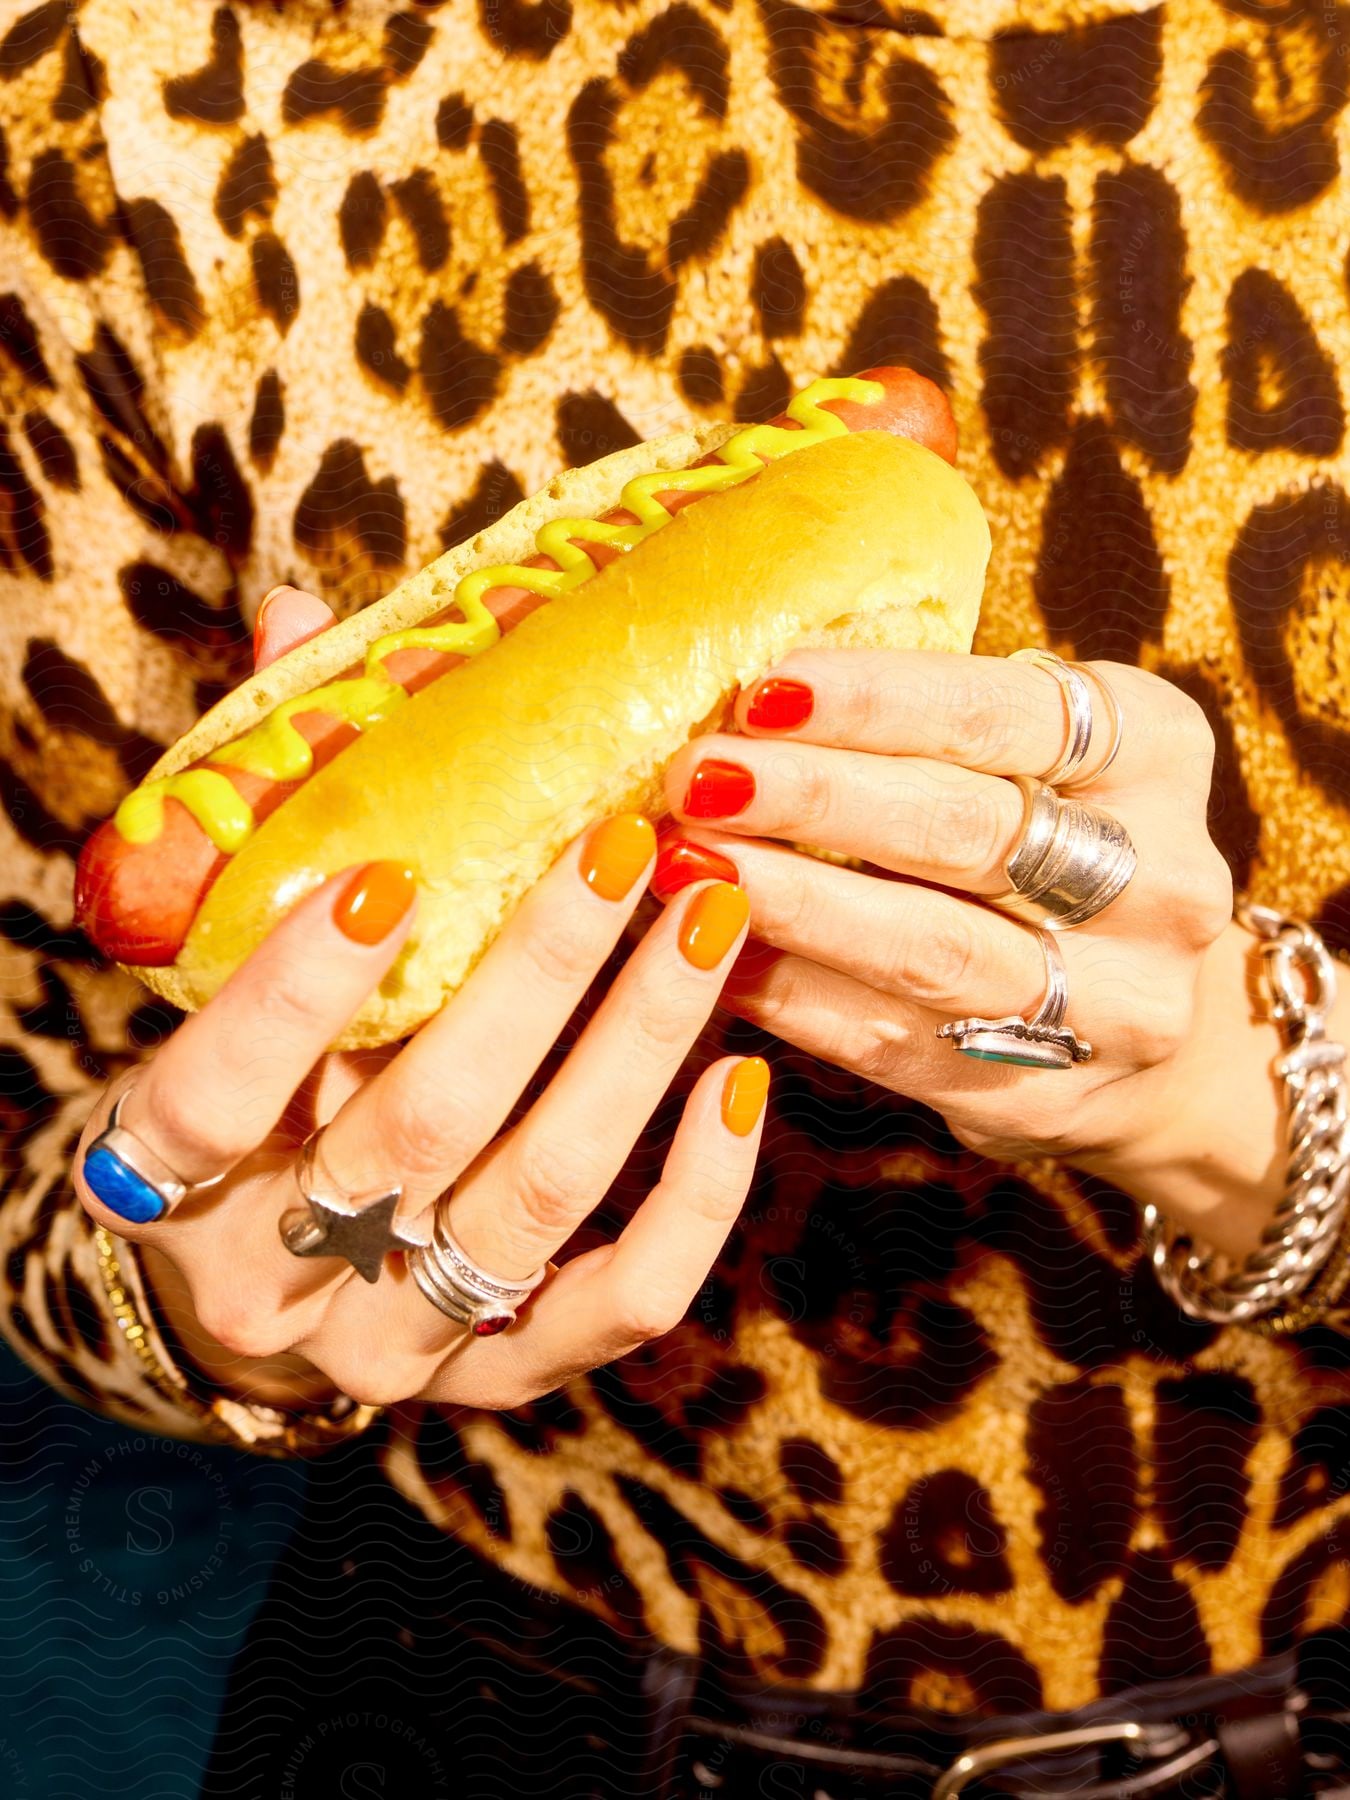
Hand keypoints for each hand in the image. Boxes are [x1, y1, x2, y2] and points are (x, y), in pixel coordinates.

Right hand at [74, 589, 765, 1410]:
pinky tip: (743, 1081)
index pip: (216, 1091)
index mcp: (172, 1168)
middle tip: (629, 848)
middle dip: (537, 979)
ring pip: (538, 1202)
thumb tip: (299, 614)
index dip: (296, 988)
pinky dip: (695, 1202)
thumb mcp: (214, 976)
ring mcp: (398, 1339)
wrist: (244, 1279)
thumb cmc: (240, 1094)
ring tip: (710, 923)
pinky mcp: (503, 1374)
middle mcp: (280, 1271)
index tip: (390, 868)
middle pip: (421, 1128)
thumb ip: (260, 811)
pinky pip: (618, 1305)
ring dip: (633, 1052)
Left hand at [654, 649, 1256, 1247]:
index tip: (760, 691)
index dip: (874, 700)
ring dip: (794, 902)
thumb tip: (734, 710)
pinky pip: (894, 1040)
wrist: (1152, 1034)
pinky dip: (794, 996)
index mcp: (1154, 750)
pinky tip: (712, 960)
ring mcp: (1116, 998)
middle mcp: (1160, 876)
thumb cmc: (1048, 854)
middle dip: (814, 798)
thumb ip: (920, 731)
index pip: (1001, 712)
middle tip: (696, 778)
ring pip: (932, 945)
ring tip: (688, 866)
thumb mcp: (1030, 762)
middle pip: (965, 827)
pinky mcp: (1044, 1091)